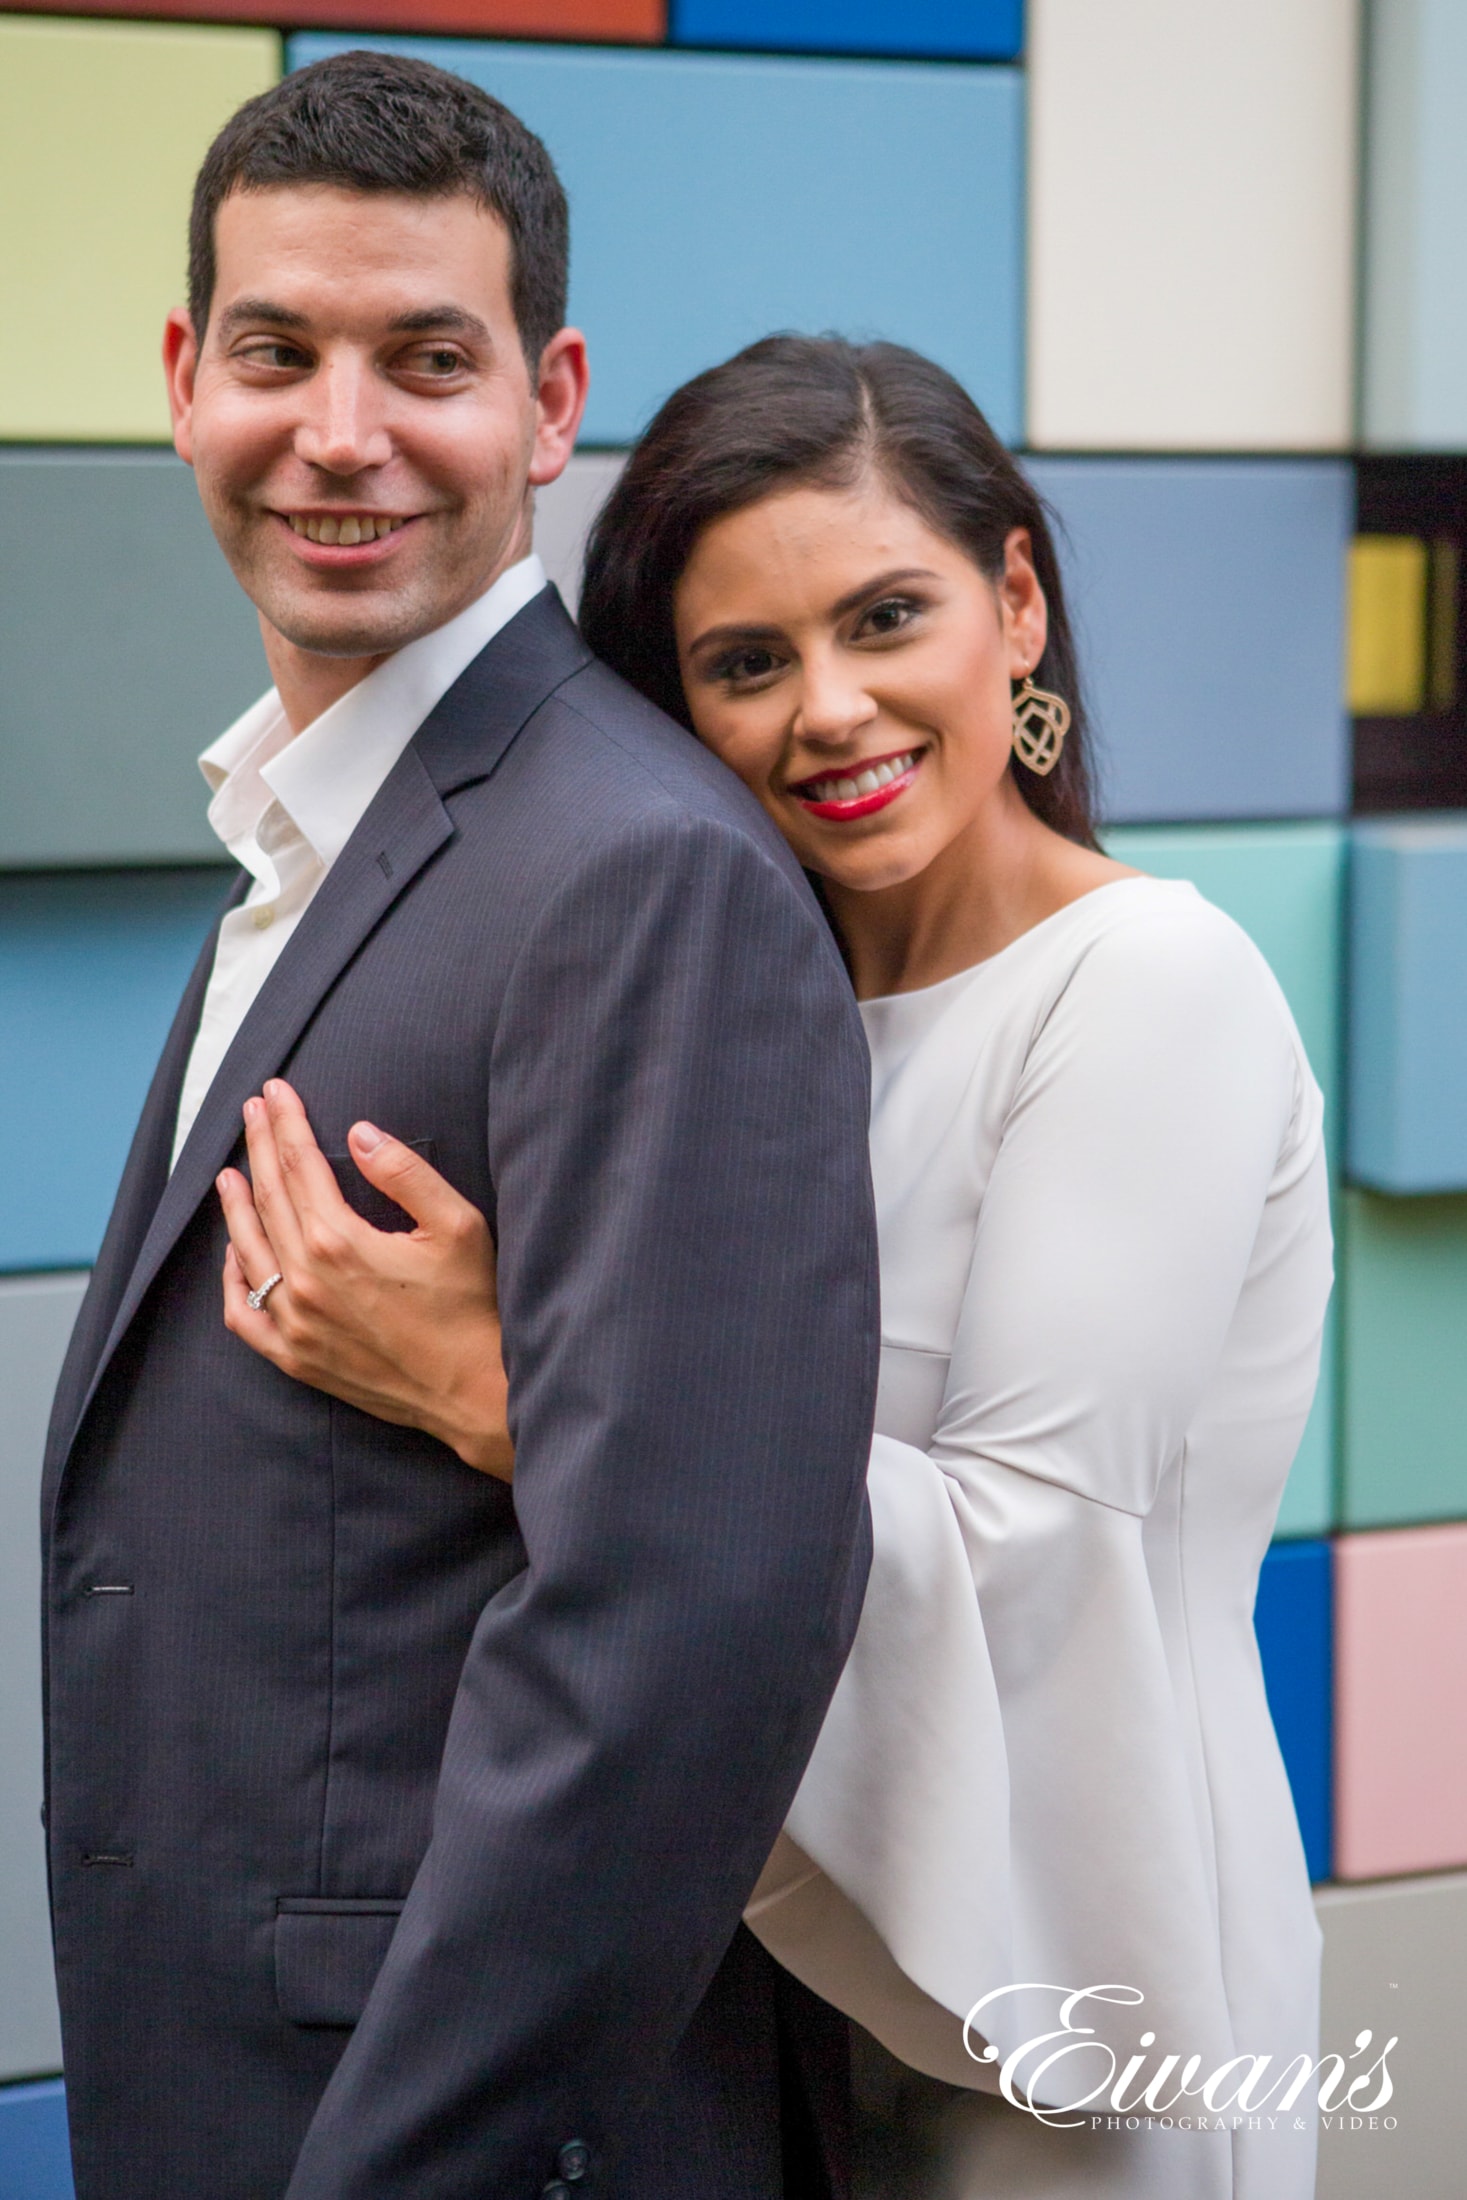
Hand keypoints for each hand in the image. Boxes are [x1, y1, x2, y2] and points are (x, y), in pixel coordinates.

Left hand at [217, 1079, 512, 1480]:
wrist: (477, 1392)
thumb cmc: (474, 1307)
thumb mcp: (458, 1226)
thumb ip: (405, 1174)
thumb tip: (360, 1132)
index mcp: (340, 1243)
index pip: (299, 1165)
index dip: (285, 1123)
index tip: (274, 1091)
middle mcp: (306, 1282)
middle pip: (268, 1199)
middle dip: (258, 1148)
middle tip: (250, 1111)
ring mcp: (295, 1325)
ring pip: (246, 1253)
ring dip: (235, 1207)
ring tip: (229, 1174)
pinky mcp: (297, 1359)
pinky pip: (243, 1315)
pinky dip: (231, 1280)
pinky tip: (234, 1256)